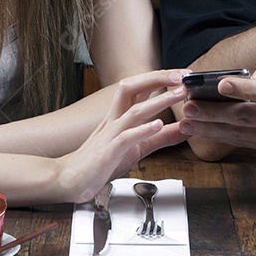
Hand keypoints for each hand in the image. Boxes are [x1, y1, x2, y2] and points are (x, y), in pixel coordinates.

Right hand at [56, 69, 189, 202]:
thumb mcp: (138, 148)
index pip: (139, 88)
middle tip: (182, 76)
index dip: (160, 77)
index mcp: (119, 115)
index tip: (183, 74)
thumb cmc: (101, 162)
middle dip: (156, 78)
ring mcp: (109, 135)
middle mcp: (113, 120)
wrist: (69, 180)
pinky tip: (157, 124)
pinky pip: (125, 138)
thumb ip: (161, 138)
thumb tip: (187, 129)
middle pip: (131, 88)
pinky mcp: (107, 154)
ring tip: (178, 95)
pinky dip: (142, 130)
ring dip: (158, 101)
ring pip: (133, 111)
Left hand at [179, 56, 255, 155]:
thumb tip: (250, 77)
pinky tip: (206, 131)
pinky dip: (224, 137)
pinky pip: (247, 142)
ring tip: (187, 122)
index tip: (222, 83)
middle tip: (189, 106)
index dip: (244, 88)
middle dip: (214, 112)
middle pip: (248, 117)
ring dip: (212, 128)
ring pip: (242, 134)